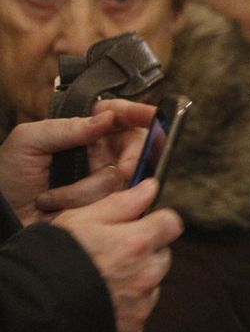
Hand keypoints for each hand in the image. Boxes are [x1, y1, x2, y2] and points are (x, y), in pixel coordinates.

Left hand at [0, 101, 155, 224]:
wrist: (0, 218)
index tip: (152, 116)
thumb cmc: (5, 177)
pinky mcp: (101, 205)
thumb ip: (66, 127)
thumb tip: (106, 118)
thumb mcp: (28, 142)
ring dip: (86, 189)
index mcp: (84, 131)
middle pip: (135, 145)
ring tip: (52, 197)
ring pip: (121, 177)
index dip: (139, 112)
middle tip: (122, 169)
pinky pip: (111, 201)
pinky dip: (83, 204)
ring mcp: (101, 180)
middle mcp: (99, 153)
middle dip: (131, 157)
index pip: (119, 114)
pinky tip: (59, 208)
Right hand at [53, 179, 182, 331]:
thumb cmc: (51, 260)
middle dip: (145, 252)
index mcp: (137, 243)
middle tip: (112, 255)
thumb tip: (150, 187)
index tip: (141, 225)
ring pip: (152, 285)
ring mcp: (140, 305)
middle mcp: (146, 274)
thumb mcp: (81, 220)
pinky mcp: (132, 330)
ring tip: (101, 282)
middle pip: (162, 255)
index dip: (155, 222)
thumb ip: (122, 202)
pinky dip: (125, 309)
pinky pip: (138, 313)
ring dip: (137, 281)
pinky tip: (99, 303)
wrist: (30, 312)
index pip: (171, 223)